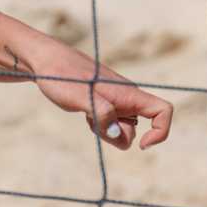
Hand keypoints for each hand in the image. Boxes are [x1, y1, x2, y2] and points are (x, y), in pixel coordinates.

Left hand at [0, 17, 171, 151]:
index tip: (142, 145)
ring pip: (123, 129)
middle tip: (93, 124)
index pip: (163, 110)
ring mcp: (115, 100)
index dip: (161, 131)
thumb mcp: (80, 97)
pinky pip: (110, 124)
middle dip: (120, 136)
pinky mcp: (104, 103)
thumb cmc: (61, 75)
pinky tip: (83, 113)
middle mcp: (126, 96)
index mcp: (128, 93)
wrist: (43, 61)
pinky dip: (99, 125)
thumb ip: (101, 113)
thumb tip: (117, 134)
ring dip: (107, 131)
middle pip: (139, 129)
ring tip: (86, 115)